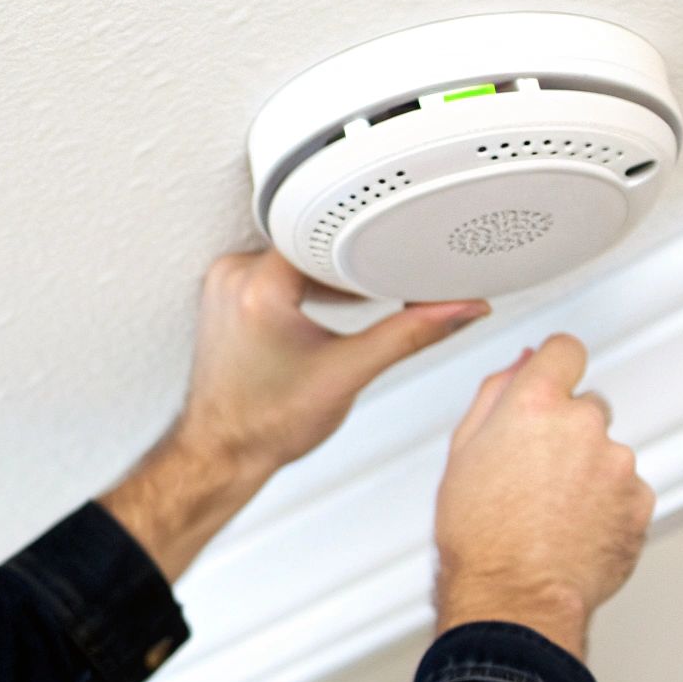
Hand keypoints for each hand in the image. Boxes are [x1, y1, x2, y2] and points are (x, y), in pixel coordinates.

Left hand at [174, 247, 490, 467]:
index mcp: (257, 287)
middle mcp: (232, 277)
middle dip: (349, 261)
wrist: (223, 451)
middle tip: (381, 281)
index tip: (397, 248)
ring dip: (327, 273)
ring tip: (354, 301)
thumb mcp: (350, 374)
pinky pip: (274, 269)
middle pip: (310, 241)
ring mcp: (224, 284)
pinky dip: (305, 283)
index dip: (366, 238)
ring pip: (294, 255)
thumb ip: (411, 335)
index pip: (325, 231)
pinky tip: (327, 306)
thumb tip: (459, 310)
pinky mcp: (226, 295)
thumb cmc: (266, 424)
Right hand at [433, 333, 656, 661]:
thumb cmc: (480, 534)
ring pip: (605, 454)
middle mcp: (584, 426)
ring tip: (547, 510)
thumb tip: (520, 365)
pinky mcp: (639, 502)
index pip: (565, 350)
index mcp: (536, 405)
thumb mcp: (463, 452)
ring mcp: (618, 464)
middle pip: (586, 407)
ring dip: (585, 472)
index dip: (556, 364)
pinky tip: (570, 528)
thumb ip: (495, 394)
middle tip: (532, 471)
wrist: (514, 594)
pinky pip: (624, 491)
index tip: (552, 375)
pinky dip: (605, 504)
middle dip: (565, 431)